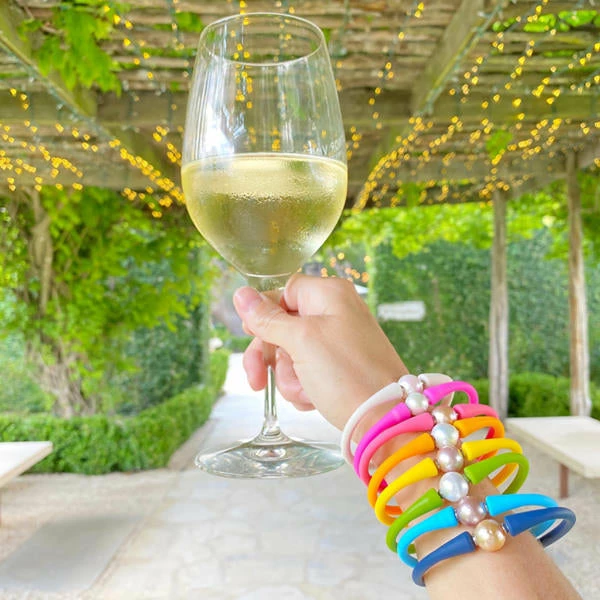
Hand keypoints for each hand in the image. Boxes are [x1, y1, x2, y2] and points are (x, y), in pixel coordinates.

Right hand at [233, 274, 407, 429]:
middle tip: (256, 380)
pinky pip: (306, 369)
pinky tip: (312, 398)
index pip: (282, 291)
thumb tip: (240, 293)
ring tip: (303, 391)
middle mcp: (335, 312)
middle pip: (282, 323)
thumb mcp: (301, 341)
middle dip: (269, 354)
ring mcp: (338, 340)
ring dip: (287, 376)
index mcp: (329, 294)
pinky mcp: (339, 365)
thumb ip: (268, 318)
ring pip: (290, 351)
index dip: (264, 314)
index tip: (251, 334)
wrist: (384, 419)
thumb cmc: (347, 374)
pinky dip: (303, 385)